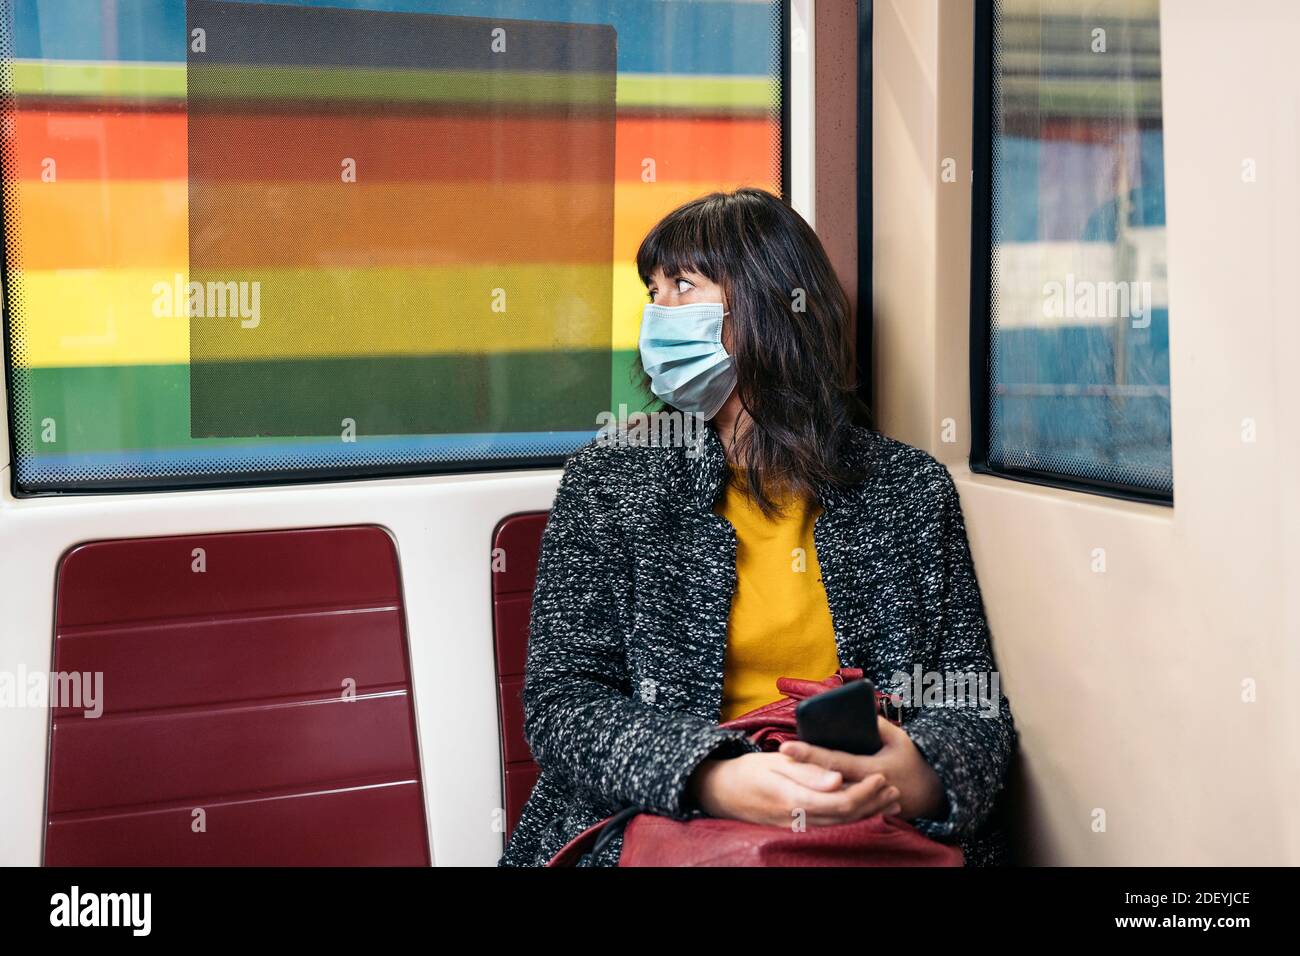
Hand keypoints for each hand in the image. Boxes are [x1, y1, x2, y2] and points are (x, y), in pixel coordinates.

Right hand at [687, 751, 901, 827]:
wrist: (722, 792)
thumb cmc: (747, 771)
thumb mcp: (775, 763)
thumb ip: (808, 772)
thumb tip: (839, 779)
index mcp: (794, 799)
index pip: (840, 802)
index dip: (865, 792)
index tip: (882, 775)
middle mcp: (799, 819)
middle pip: (846, 817)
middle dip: (873, 803)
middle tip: (894, 788)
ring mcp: (798, 826)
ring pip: (841, 824)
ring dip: (868, 812)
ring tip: (889, 799)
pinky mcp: (798, 826)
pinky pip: (831, 825)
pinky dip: (852, 816)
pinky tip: (865, 808)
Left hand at [777, 717, 946, 820]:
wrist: (928, 793)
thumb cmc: (911, 760)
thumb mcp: (898, 739)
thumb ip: (877, 724)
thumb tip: (857, 708)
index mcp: (872, 768)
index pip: (833, 760)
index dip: (808, 753)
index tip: (785, 746)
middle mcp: (862, 787)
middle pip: (823, 780)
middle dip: (798, 770)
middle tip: (774, 757)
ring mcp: (860, 802)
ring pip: (825, 795)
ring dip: (803, 783)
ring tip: (779, 769)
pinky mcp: (857, 809)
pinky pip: (834, 802)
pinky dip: (816, 794)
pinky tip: (797, 785)